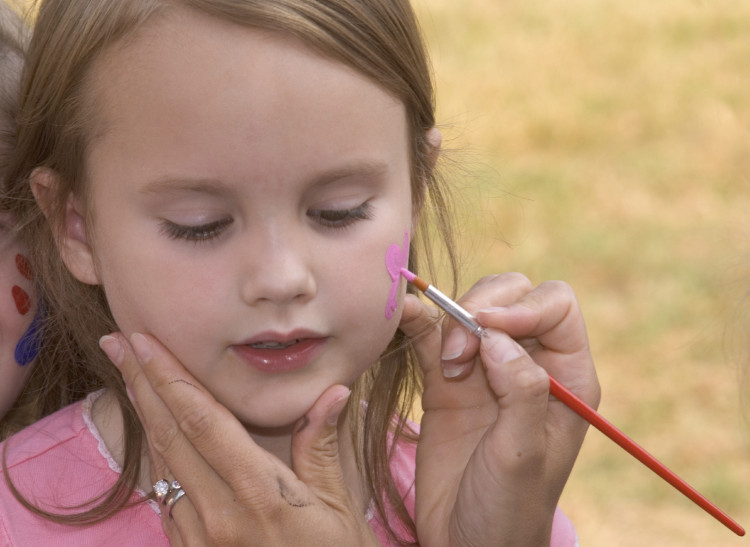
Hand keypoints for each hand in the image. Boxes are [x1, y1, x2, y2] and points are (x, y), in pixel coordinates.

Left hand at [99, 333, 378, 546]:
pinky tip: (157, 431)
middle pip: (169, 434)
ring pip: (161, 463)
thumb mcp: (339, 506)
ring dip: (144, 414)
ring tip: (131, 375)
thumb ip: (321, 447)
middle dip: (141, 382)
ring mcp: (198, 538)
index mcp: (258, 495)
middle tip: (118, 342)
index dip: (170, 376)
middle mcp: (217, 515)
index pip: (202, 421)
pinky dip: (158, 453)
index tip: (145, 341)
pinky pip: (167, 493)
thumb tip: (332, 392)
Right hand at [400, 273, 599, 546]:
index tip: (486, 328)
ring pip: (471, 307)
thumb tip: (496, 336)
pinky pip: (431, 333)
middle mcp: (528, 362)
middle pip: (512, 295)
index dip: (524, 306)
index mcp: (567, 376)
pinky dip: (416, 321)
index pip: (556, 307)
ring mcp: (484, 367)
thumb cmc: (508, 508)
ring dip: (451, 320)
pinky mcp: (444, 377)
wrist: (464, 542)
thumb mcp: (523, 454)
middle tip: (459, 354)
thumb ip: (521, 391)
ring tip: (444, 367)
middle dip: (482, 309)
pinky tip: (403, 319)